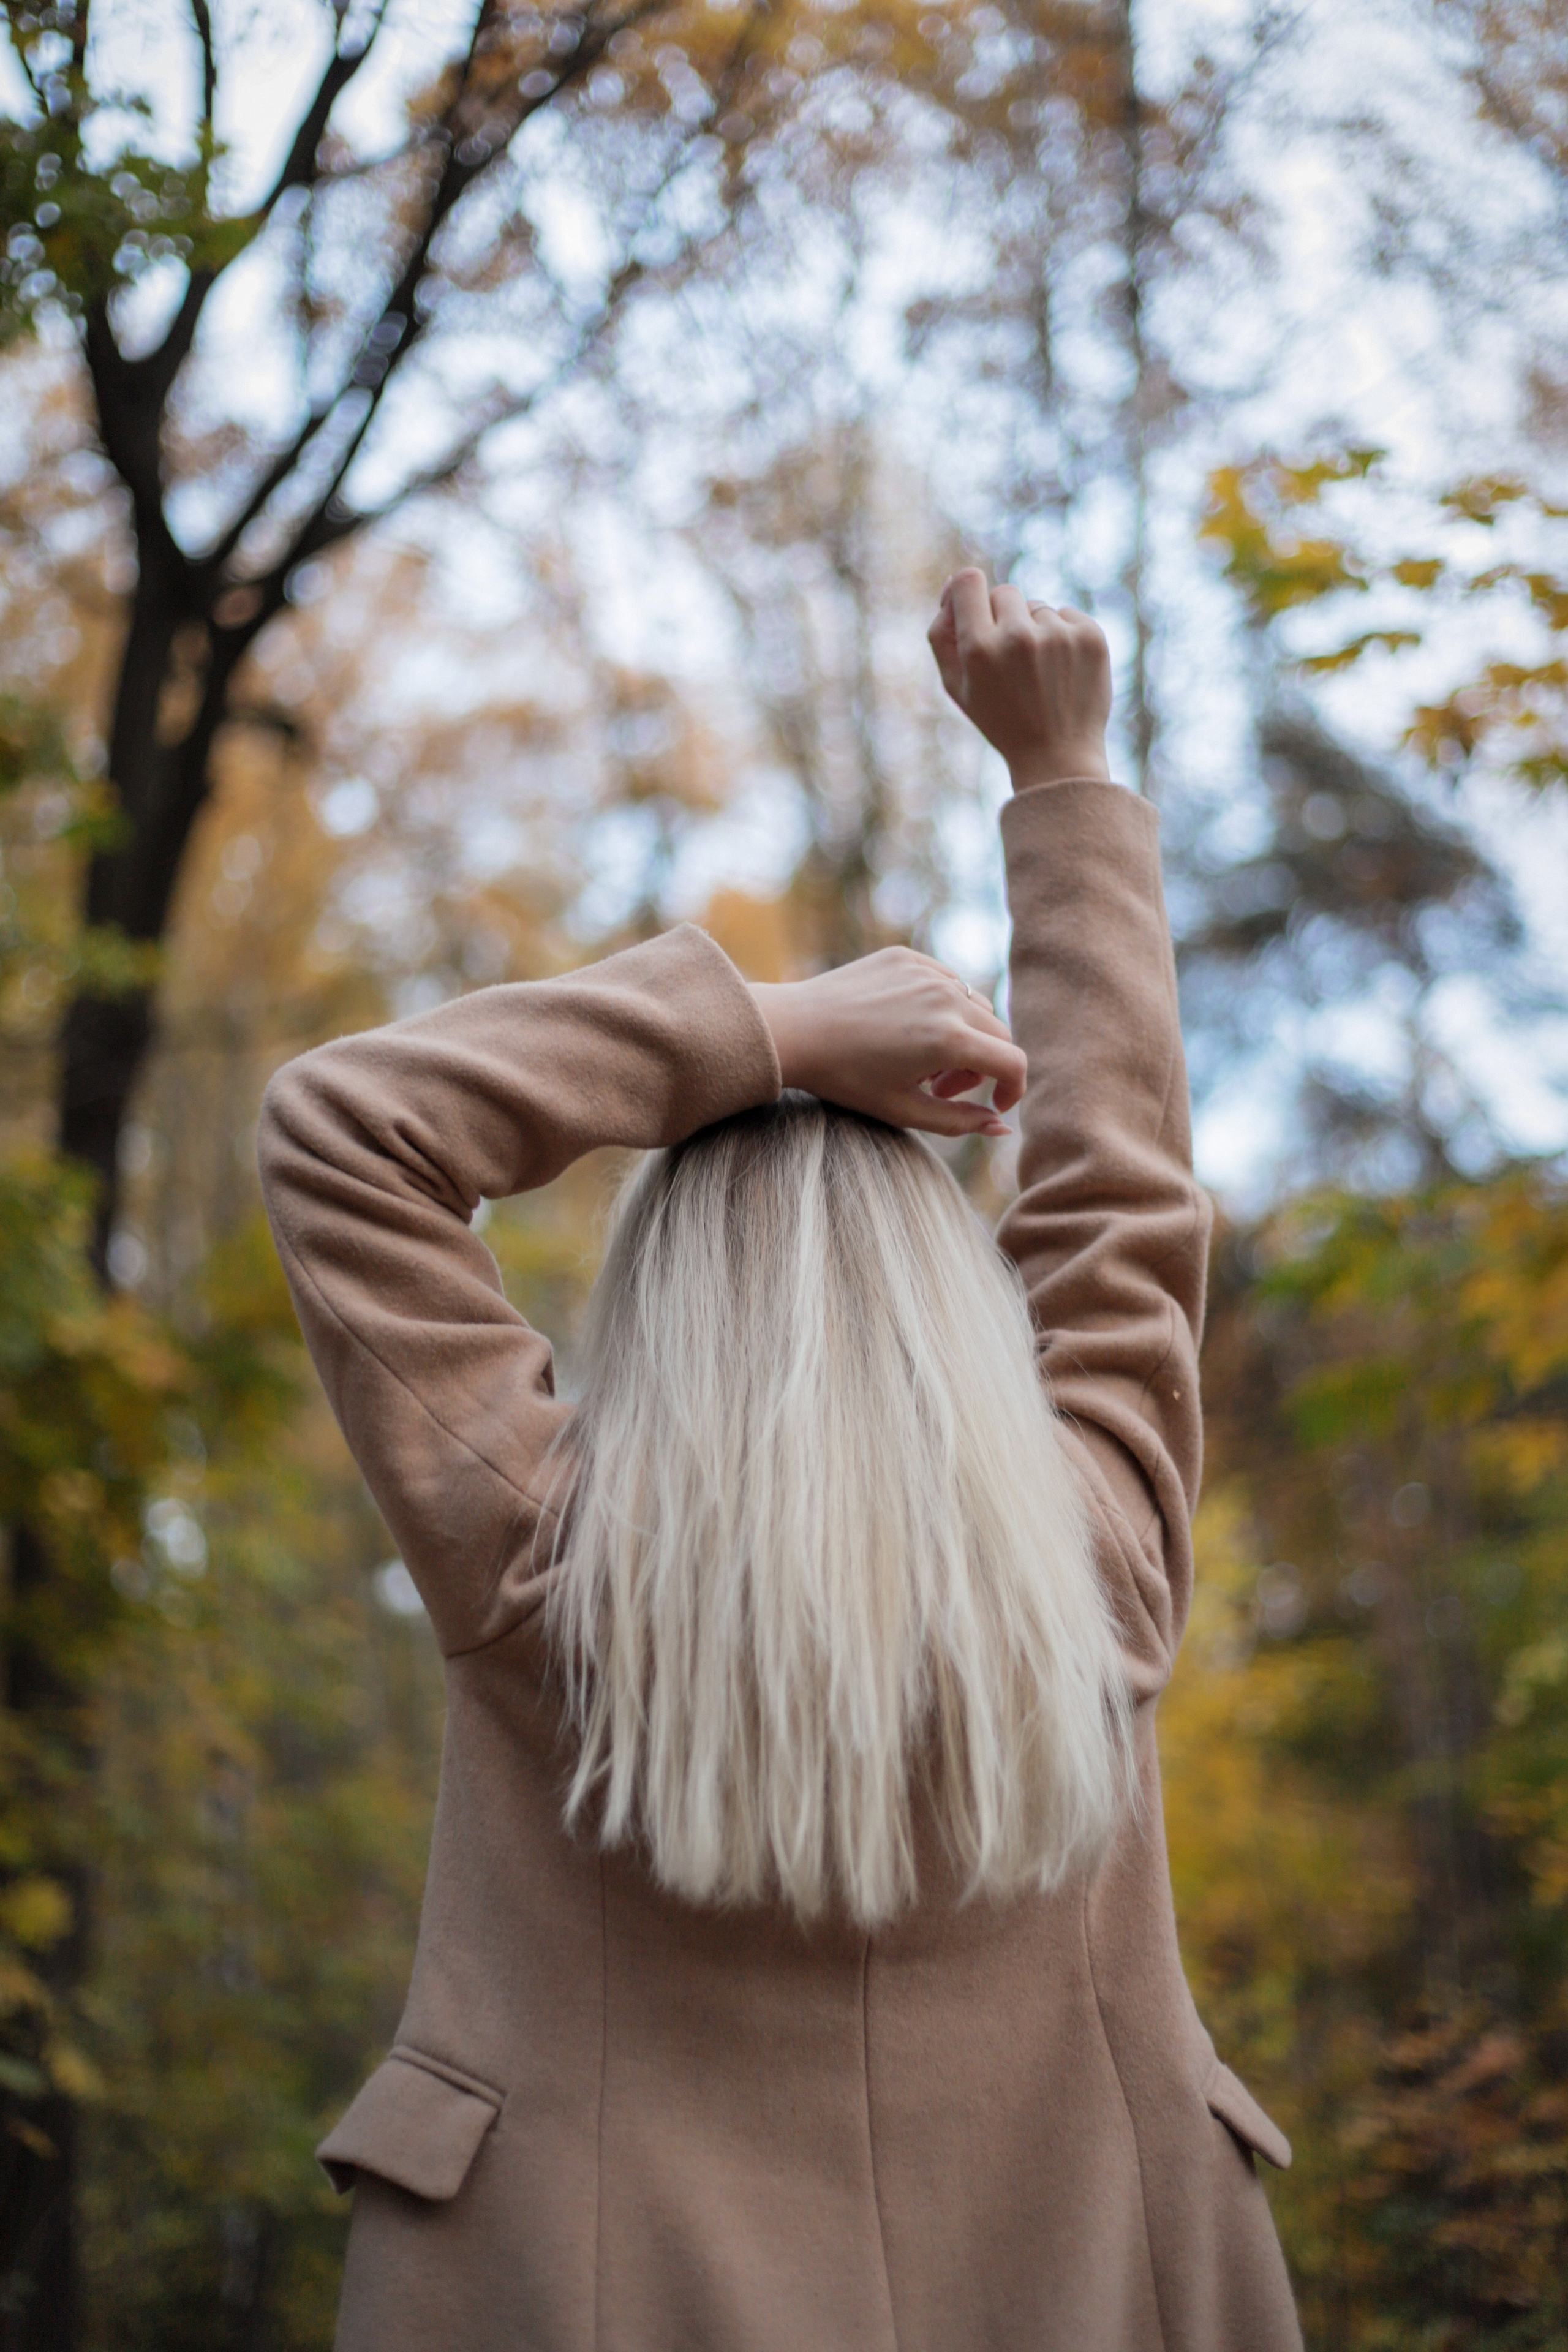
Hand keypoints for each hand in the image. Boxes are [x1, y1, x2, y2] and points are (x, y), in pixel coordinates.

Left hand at [749, 949, 1025, 1137]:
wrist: (794, 1030)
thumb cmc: (845, 1078)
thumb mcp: (904, 1111)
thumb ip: (961, 1122)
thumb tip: (1002, 1128)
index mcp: (950, 1039)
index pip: (1013, 1062)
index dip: (1014, 1089)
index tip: (997, 1105)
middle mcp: (947, 998)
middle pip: (997, 1033)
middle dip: (982, 1066)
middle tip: (941, 1087)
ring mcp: (927, 972)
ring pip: (975, 1005)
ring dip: (964, 1035)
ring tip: (922, 1059)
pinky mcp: (906, 957)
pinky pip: (945, 982)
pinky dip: (941, 1007)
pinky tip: (905, 1027)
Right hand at [928, 568, 1112, 791]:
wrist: (1058, 756)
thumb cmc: (1000, 720)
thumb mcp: (957, 687)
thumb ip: (942, 635)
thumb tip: (951, 588)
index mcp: (979, 649)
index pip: (966, 581)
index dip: (965, 590)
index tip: (972, 605)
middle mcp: (1018, 636)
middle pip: (1004, 592)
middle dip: (1003, 618)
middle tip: (1011, 660)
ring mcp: (1058, 635)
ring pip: (1037, 607)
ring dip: (1035, 631)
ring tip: (1039, 674)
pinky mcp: (1090, 637)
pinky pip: (1066, 614)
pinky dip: (1063, 635)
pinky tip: (1061, 670)